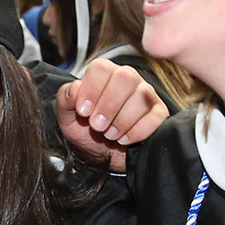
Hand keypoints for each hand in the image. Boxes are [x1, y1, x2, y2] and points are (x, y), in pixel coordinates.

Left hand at [57, 59, 169, 173]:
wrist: (101, 157)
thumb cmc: (85, 132)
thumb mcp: (68, 118)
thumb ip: (65, 99)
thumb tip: (74, 88)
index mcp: (104, 74)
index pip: (102, 68)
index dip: (91, 89)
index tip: (83, 111)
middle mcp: (128, 79)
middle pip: (126, 78)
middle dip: (109, 105)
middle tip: (97, 125)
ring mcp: (146, 95)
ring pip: (142, 97)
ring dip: (122, 120)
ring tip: (109, 135)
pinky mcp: (159, 114)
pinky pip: (155, 117)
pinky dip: (137, 131)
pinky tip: (124, 139)